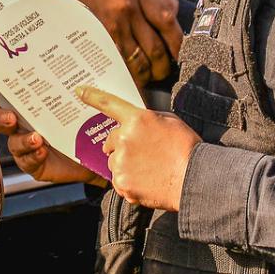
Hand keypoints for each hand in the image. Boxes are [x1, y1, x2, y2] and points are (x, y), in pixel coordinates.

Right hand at [0, 85, 102, 184]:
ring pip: (13, 143)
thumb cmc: (84, 121)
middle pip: (0, 120)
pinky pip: (27, 162)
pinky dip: (32, 156)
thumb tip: (72, 64)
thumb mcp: (77, 99)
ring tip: (36, 138)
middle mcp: (22, 125)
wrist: (98, 151)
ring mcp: (26, 146)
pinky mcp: (34, 164)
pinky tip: (41, 151)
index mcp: (27, 106)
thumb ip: (70, 84)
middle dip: (1, 118)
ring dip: (22, 140)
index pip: (3, 97)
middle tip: (10, 117)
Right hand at [41, 0, 182, 86]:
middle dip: (162, 66)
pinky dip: (128, 77)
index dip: (176, 41)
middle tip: (163, 72)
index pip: (167, 20)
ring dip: (146, 75)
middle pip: (156, 47)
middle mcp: (126, 8)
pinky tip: (127, 80)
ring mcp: (111, 27)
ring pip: (139, 62)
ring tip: (146, 78)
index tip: (178, 52)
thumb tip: (164, 10)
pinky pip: (120, 66)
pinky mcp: (98, 43)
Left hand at [78, 85, 199, 211]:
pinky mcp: (122, 183)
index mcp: (137, 119)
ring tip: (148, 170)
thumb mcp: (169, 121)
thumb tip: (135, 125)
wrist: (195, 178)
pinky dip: (128, 183)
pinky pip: (118, 181)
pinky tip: (146, 182)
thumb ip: (147, 120)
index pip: (109, 104)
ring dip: (125, 165)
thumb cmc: (187, 148)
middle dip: (121, 146)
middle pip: (110, 141)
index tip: (79, 90)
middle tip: (143, 153)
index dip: (92, 96)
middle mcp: (124, 139)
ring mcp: (121, 162)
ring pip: (114, 162)